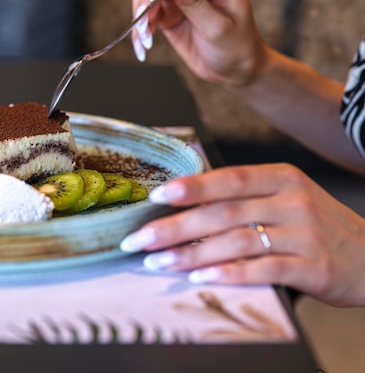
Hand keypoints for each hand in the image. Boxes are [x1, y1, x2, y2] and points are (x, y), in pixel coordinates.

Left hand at [120, 163, 364, 306]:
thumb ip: (243, 196)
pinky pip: (263, 269)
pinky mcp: (313, 267)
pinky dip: (229, 273)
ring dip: (192, 254)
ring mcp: (304, 234)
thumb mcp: (285, 197)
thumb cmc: (316, 226)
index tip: (156, 196)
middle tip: (140, 239)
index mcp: (280, 178)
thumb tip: (185, 199)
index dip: (190, 187)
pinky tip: (200, 278)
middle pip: (223, 212)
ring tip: (158, 263)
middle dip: (175, 226)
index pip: (228, 178)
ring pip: (236, 241)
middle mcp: (292, 201)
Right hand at [131, 0, 266, 87]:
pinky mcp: (168, 11)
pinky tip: (142, 44)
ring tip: (145, 36)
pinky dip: (140, 25)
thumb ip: (197, 3)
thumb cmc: (236, 47)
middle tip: (146, 19)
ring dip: (141, 10)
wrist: (233, 69)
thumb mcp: (219, 28)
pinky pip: (145, 9)